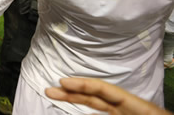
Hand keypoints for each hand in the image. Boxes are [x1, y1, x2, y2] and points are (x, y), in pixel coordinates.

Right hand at [45, 77, 172, 114]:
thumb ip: (115, 100)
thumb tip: (92, 104)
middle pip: (96, 97)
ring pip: (98, 106)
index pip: (103, 89)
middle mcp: (129, 108)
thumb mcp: (143, 113)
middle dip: (71, 93)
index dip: (81, 84)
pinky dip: (91, 112)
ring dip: (78, 103)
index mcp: (137, 106)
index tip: (62, 82)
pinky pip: (104, 113)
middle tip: (50, 91)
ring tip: (58, 99)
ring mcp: (127, 114)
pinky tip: (81, 112)